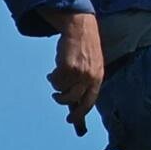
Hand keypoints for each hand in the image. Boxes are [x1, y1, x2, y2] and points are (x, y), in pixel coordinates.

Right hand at [45, 12, 104, 135]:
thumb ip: (85, 82)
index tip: (71, 120)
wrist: (81, 29)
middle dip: (62, 101)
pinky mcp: (67, 67)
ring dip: (56, 86)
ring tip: (55, 77)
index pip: (89, 101)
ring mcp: (79, 73)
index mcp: (98, 78)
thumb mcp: (91, 66)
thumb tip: (74, 104)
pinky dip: (52, 78)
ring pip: (62, 91)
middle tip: (56, 98)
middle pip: (73, 100)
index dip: (80, 114)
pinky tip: (53, 70)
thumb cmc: (85, 49)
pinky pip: (55, 81)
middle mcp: (90, 77)